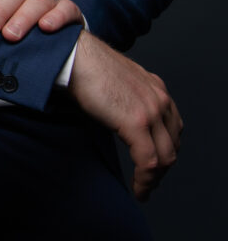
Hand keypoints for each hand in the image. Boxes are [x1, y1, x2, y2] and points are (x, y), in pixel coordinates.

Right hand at [69, 31, 181, 199]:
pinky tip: (138, 189)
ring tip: (143, 189)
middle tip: (148, 181)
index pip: (172, 126)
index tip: (154, 162)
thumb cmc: (83, 63)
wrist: (72, 54)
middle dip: (162, 167)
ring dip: (155, 179)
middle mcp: (159, 98)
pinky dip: (145, 180)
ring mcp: (150, 110)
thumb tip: (118, 115)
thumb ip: (126, 96)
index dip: (165, 148)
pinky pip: (149, 161)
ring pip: (164, 157)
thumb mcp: (114, 80)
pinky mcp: (136, 122)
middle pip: (171, 144)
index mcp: (155, 87)